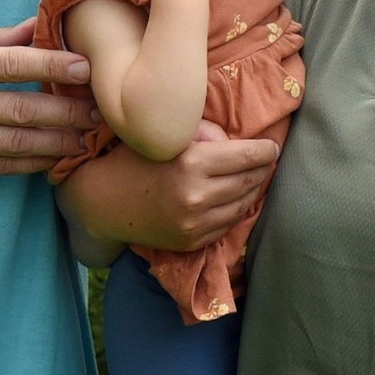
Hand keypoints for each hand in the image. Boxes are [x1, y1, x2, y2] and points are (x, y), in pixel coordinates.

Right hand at [0, 18, 99, 182]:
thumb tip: (40, 24)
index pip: (12, 64)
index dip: (53, 65)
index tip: (87, 67)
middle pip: (21, 108)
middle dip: (67, 110)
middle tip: (99, 109)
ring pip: (16, 143)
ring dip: (59, 141)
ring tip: (88, 136)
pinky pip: (0, 168)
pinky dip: (33, 163)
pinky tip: (56, 156)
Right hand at [57, 120, 278, 251]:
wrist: (103, 203)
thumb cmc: (135, 159)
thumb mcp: (168, 136)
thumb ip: (206, 133)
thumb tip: (240, 141)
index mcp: (192, 163)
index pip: (248, 157)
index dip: (266, 151)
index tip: (272, 147)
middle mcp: (196, 196)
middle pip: (250, 181)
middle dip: (262, 169)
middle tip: (266, 160)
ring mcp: (194, 224)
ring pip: (243, 205)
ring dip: (252, 190)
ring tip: (254, 177)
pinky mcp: (191, 242)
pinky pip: (227, 224)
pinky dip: (236, 210)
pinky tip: (235, 198)